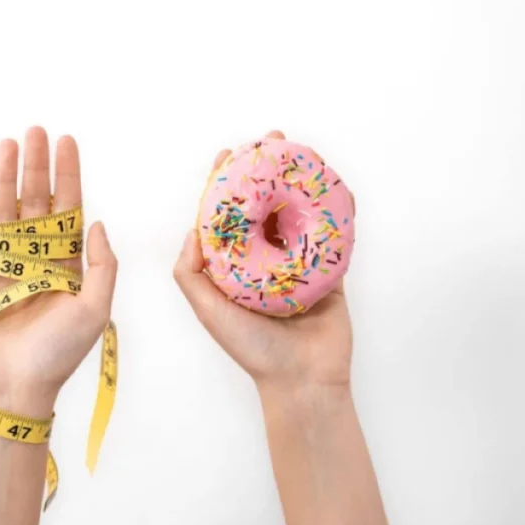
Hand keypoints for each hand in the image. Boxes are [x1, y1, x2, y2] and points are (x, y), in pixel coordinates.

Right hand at [0, 127, 117, 414]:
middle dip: (36, 165)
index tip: (66, 142)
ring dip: (5, 176)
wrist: (13, 386)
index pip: (68, 208)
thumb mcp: (94, 310)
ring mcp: (4, 262)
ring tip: (7, 143)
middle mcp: (36, 256)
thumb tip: (97, 223)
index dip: (68, 175)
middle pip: (35, 200)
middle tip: (35, 131)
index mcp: (67, 263)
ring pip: (5, 209)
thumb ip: (102, 266)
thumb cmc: (58, 353)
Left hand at [174, 130, 353, 392]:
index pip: (229, 217)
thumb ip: (191, 273)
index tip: (228, 156)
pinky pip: (333, 236)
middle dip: (268, 173)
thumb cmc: (251, 350)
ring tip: (300, 153)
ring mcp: (300, 266)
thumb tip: (192, 230)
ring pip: (298, 215)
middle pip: (266, 207)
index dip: (227, 185)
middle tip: (271, 142)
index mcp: (236, 268)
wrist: (302, 382)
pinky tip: (330, 185)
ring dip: (299, 183)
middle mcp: (266, 263)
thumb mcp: (207, 310)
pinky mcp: (330, 274)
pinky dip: (332, 210)